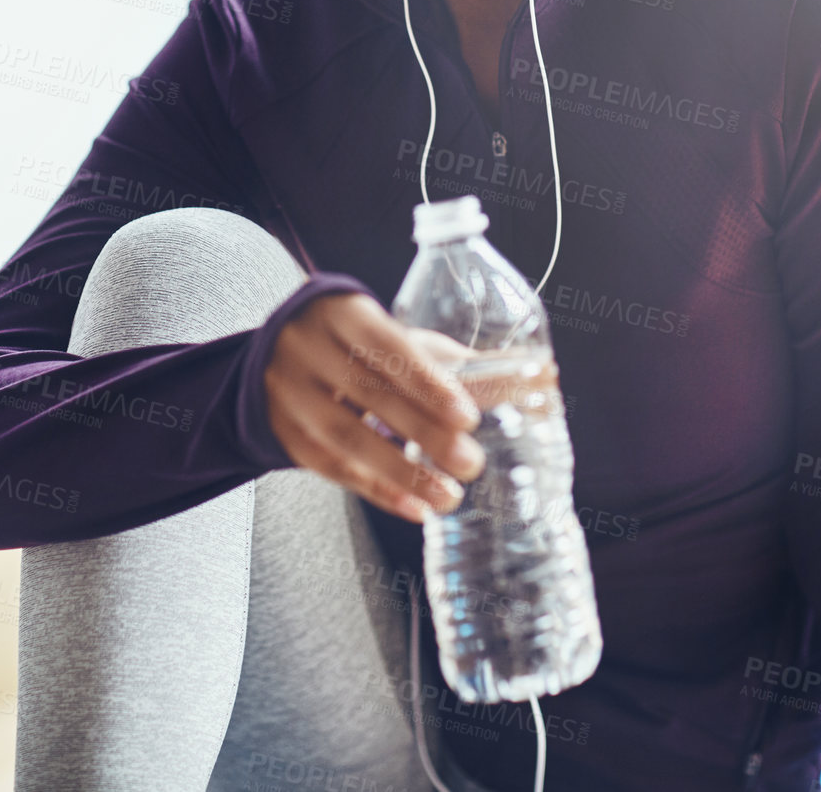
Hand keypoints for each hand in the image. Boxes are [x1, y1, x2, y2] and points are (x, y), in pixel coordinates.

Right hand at [263, 293, 491, 523]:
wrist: (281, 355)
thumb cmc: (357, 344)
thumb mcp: (398, 339)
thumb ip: (457, 362)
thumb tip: (538, 376)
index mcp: (342, 314)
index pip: (385, 344)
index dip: (425, 380)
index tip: (467, 415)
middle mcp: (309, 350)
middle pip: (369, 393)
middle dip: (424, 432)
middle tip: (471, 461)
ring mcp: (292, 395)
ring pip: (347, 438)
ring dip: (402, 473)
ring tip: (449, 496)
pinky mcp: (288, 436)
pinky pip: (333, 469)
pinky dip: (378, 491)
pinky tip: (415, 506)